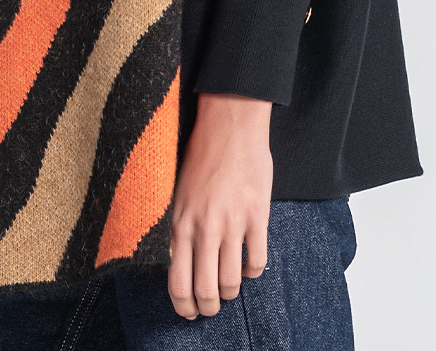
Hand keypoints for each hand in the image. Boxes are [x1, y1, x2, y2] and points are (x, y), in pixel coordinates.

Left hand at [168, 91, 272, 318]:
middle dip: (208, 307)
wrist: (230, 123)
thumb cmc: (202, 152)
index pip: (177, 283)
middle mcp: (205, 228)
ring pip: (231, 281)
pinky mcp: (257, 217)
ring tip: (230, 288)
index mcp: (180, 222)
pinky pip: (257, 261)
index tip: (189, 312)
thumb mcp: (178, 191)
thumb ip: (180, 225)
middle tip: (211, 307)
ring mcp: (233, 224)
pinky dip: (254, 272)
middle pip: (205, 290)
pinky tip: (249, 265)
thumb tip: (180, 260)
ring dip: (231, 292)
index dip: (184, 306)